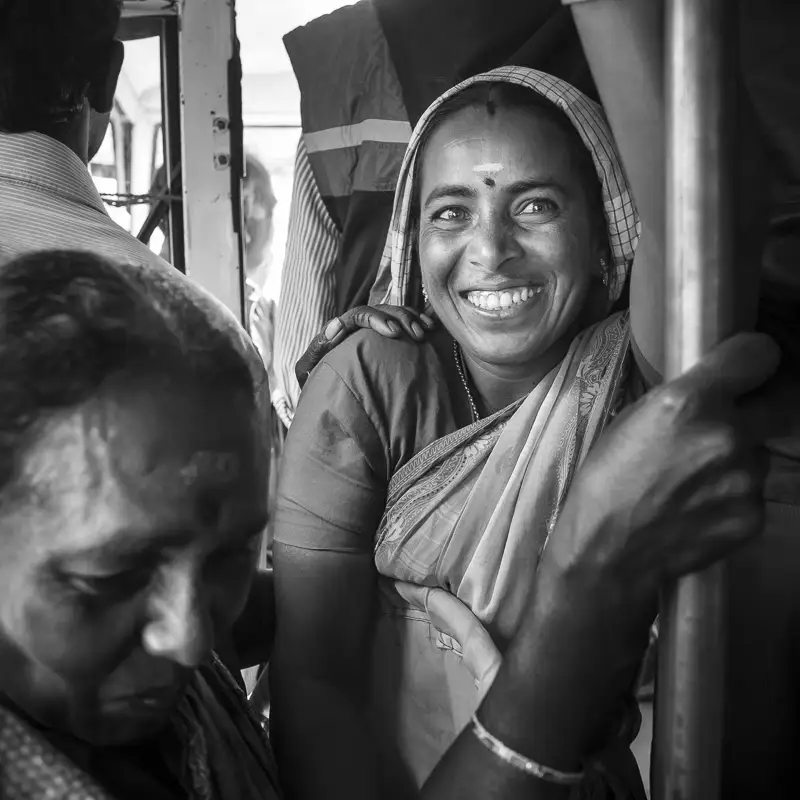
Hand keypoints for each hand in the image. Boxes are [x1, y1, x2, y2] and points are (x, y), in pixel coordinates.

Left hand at [295, 305, 434, 388]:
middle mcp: (355, 324)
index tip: (393, 333)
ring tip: (424, 332)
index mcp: (337, 330)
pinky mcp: (382, 337)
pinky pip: (401, 321)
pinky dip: (416, 320)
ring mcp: (369, 329)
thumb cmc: (314, 385)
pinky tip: (429, 328)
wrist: (323, 396)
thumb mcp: (308, 370)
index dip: (377, 319)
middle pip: (380, 309)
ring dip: (411, 318)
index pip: (358, 314)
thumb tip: (337, 323)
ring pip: (393, 312)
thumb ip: (318, 349)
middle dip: (400, 318)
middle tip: (416, 333)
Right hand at [547, 332, 780, 609]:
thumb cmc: (605, 479)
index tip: (742, 371)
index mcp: (690, 402)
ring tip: (694, 481)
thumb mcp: (632, 419)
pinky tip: (698, 508)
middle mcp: (729, 434)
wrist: (607, 551)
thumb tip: (716, 389)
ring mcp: (747, 479)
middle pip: (775, 404)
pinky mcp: (754, 516)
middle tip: (719, 428)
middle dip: (752, 411)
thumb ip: (682, 399)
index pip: (759, 354)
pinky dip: (732, 495)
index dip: (750, 361)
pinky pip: (753, 492)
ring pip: (760, 453)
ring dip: (737, 458)